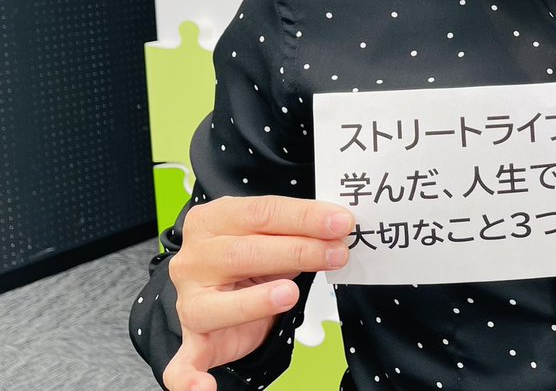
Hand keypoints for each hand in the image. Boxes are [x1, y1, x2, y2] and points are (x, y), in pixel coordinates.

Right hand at [163, 196, 354, 390]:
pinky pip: (184, 365)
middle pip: (243, 253)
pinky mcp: (193, 341)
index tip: (341, 222)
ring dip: (256, 301)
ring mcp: (189, 302)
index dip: (304, 217)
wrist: (223, 290)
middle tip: (337, 254)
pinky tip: (204, 389)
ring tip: (290, 294)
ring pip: (217, 305)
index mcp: (213, 220)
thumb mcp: (275, 235)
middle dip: (297, 251)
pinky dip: (190, 380)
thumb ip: (301, 229)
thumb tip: (340, 228)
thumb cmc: (253, 256)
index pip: (262, 212)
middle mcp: (194, 259)